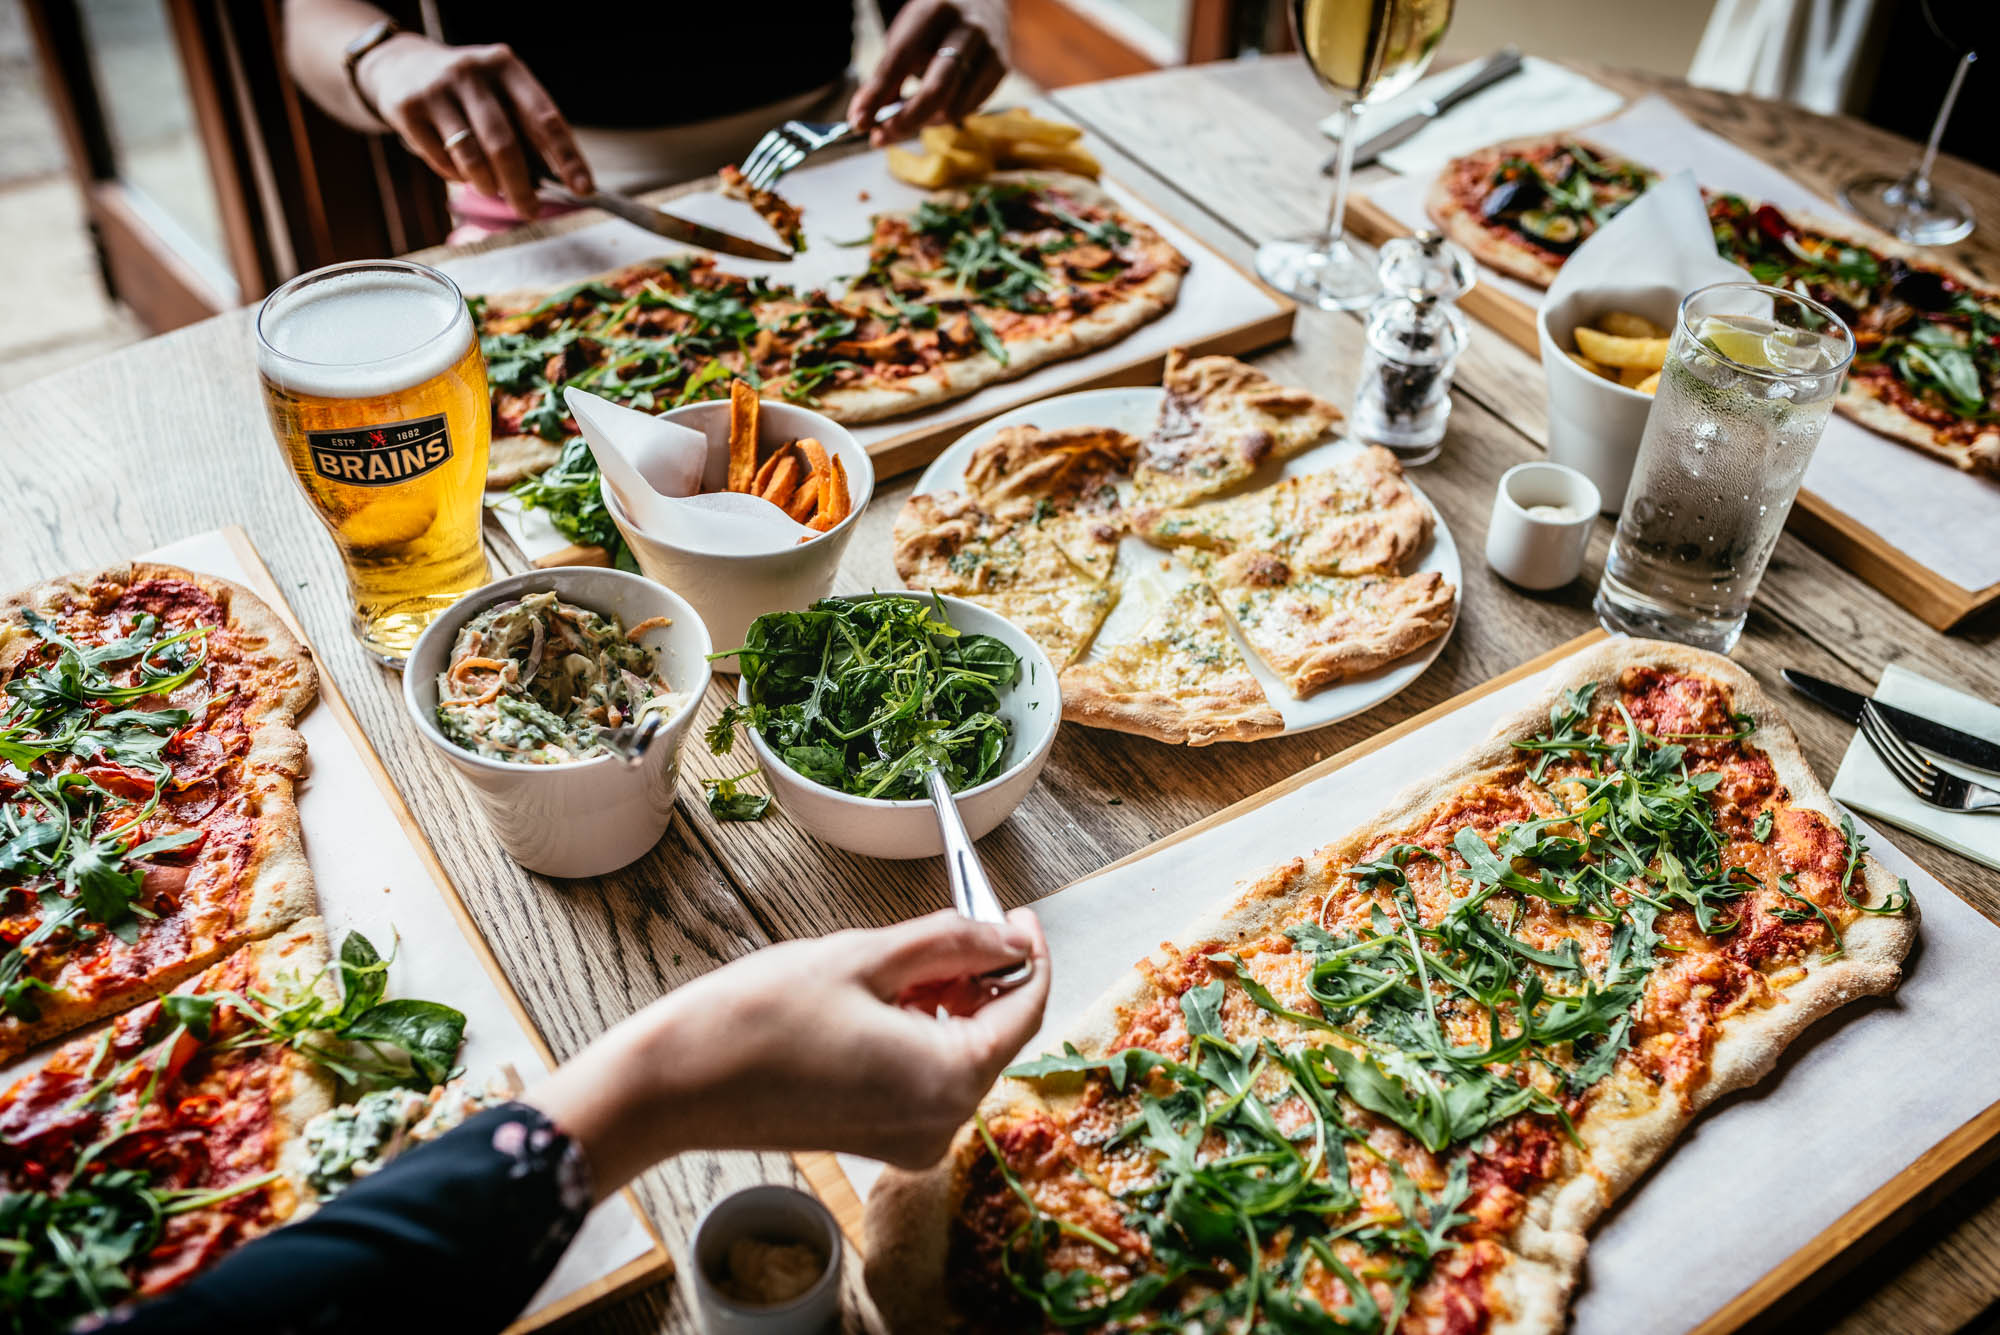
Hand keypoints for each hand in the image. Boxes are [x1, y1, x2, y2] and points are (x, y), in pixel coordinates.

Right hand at [355, 33, 590, 216]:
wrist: (398, 65)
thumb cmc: (468, 92)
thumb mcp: (500, 92)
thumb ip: (527, 128)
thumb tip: (560, 179)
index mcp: (506, 65)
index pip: (545, 118)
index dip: (567, 158)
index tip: (584, 190)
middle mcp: (472, 72)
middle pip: (505, 144)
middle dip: (522, 187)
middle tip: (531, 211)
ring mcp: (437, 89)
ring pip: (471, 157)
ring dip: (488, 185)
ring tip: (493, 190)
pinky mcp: (408, 109)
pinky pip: (441, 161)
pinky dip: (457, 177)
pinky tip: (461, 171)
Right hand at [529, 909, 1049, 1196]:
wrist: (676, 1084)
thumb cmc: (756, 1019)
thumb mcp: (863, 957)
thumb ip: (949, 942)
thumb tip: (1006, 935)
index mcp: (948, 1079)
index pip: (1024, 1009)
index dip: (1028, 953)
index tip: (1016, 914)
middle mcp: (940, 1123)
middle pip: (993, 1033)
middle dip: (980, 974)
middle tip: (947, 922)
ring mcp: (911, 1139)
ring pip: (959, 1052)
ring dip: (946, 1000)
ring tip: (896, 960)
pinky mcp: (881, 1140)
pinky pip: (926, 1077)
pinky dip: (920, 1033)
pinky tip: (879, 1000)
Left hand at [850, 0, 1008, 145]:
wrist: (982, 0)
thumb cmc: (933, 24)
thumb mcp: (906, 36)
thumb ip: (888, 75)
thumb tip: (865, 119)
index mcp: (935, 11)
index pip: (900, 59)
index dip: (877, 94)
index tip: (858, 121)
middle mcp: (968, 30)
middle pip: (937, 90)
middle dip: (905, 121)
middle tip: (879, 137)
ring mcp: (990, 51)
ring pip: (954, 108)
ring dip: (925, 121)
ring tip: (907, 116)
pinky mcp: (1001, 69)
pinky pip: (969, 108)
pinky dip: (945, 115)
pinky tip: (934, 108)